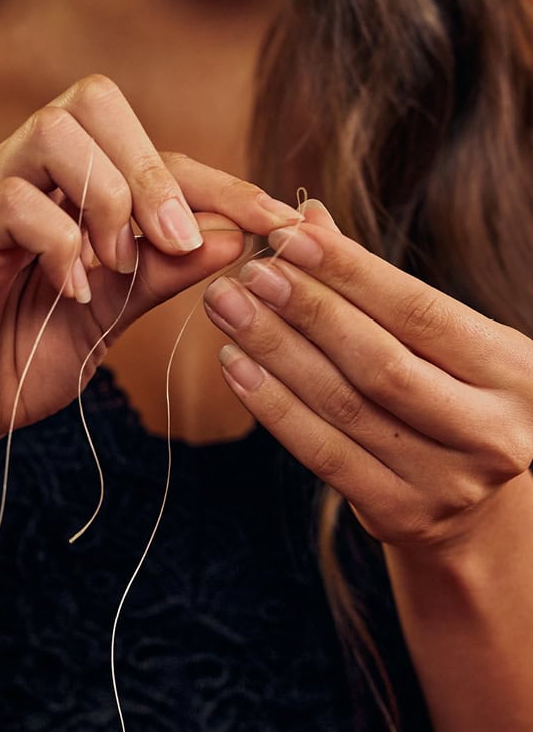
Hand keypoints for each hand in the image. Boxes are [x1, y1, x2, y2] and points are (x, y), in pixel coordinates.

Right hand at [0, 76, 300, 472]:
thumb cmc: (30, 353)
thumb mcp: (118, 309)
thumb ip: (167, 270)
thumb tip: (236, 234)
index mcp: (73, 184)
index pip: (155, 153)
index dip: (221, 182)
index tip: (278, 223)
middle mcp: (30, 171)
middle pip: (95, 100)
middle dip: (156, 172)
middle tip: (177, 243)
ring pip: (54, 132)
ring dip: (107, 198)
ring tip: (115, 265)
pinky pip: (14, 201)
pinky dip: (61, 243)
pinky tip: (73, 290)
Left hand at [204, 201, 532, 550]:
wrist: (475, 508)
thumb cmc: (452, 395)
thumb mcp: (441, 339)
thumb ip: (376, 284)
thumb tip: (306, 217)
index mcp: (515, 372)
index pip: (421, 312)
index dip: (349, 272)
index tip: (287, 237)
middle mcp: (492, 431)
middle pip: (380, 361)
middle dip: (306, 310)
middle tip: (248, 272)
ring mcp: (447, 482)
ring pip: (343, 405)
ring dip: (275, 350)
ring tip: (228, 307)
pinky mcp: (400, 514)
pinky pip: (322, 452)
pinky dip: (272, 406)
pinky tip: (234, 365)